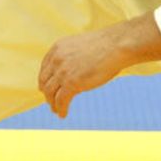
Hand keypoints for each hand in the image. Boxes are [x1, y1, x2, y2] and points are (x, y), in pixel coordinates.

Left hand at [38, 13, 160, 117]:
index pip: (45, 67)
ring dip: (52, 103)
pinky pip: (61, 101)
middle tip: (51, 100)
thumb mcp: (82, 48)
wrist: (115, 45)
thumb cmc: (106, 46)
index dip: (45, 79)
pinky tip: (63, 115)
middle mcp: (56, 59)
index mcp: (58, 48)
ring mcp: (62, 71)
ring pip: (50, 93)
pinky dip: (61, 109)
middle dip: (47, 92)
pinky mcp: (71, 83)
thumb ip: (74, 59)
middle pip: (45, 81)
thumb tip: (75, 74)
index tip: (47, 87)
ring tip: (56, 111)